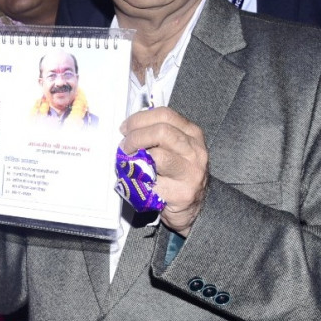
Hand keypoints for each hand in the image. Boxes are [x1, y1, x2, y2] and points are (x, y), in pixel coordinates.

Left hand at [120, 106, 208, 234]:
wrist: (194, 206)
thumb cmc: (177, 174)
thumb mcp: (175, 148)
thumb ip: (156, 135)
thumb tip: (128, 130)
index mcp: (192, 134)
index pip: (164, 115)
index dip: (139, 119)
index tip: (125, 128)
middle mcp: (195, 151)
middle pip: (161, 132)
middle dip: (136, 137)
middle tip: (125, 146)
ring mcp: (191, 172)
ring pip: (158, 156)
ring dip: (135, 158)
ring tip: (129, 163)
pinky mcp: (182, 193)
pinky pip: (153, 182)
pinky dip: (139, 181)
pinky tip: (138, 181)